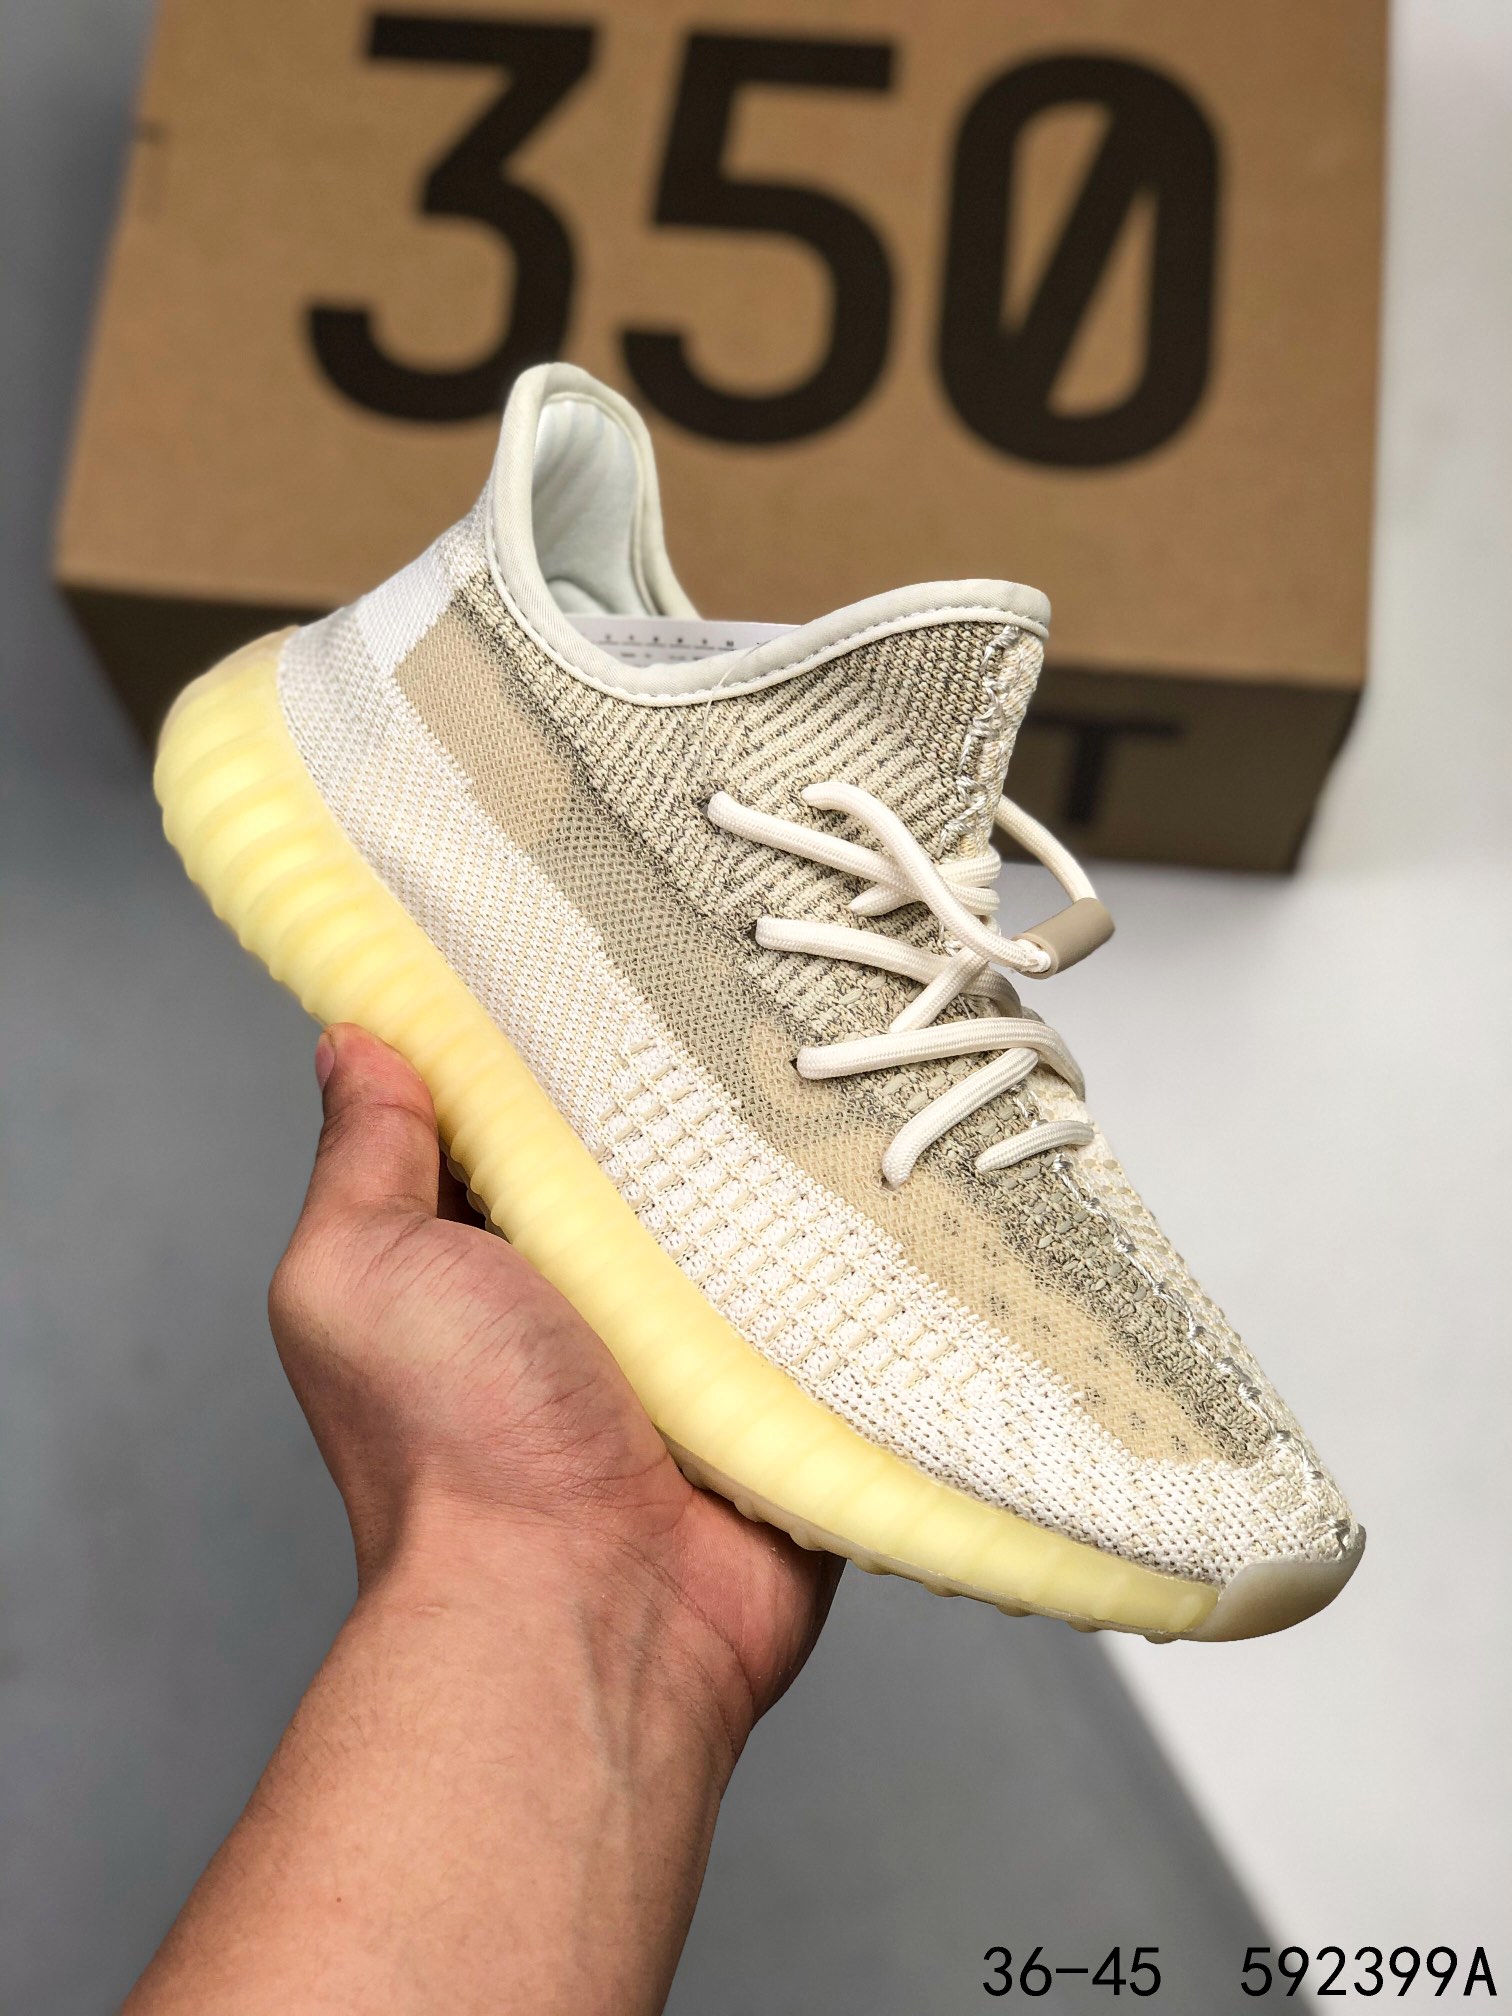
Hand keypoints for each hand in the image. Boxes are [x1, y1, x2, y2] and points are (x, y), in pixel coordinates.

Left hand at [269, 1023, 840, 1757]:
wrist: (588, 1612)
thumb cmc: (454, 1448)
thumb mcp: (359, 1268)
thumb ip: (365, 1156)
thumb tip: (353, 1043)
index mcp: (477, 1251)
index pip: (514, 1107)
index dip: (541, 1028)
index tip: (591, 935)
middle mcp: (582, 1289)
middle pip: (643, 1148)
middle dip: (684, 1079)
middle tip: (745, 972)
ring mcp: (688, 1335)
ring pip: (744, 1210)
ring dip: (777, 1160)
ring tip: (840, 1046)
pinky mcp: (779, 1381)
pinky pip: (823, 1290)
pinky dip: (846, 1248)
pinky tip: (886, 1164)